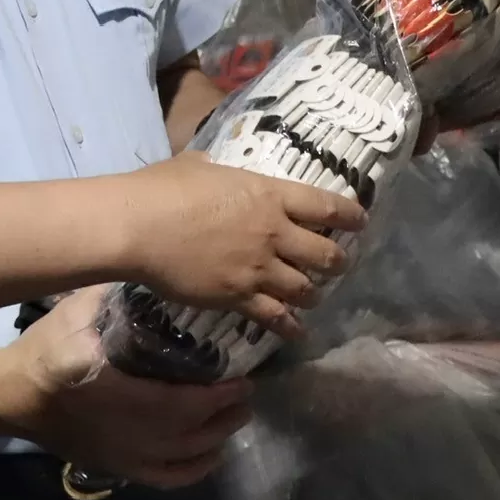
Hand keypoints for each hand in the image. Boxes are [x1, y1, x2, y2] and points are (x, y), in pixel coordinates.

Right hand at [0, 286, 252, 488]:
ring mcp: (123, 457)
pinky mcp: (117, 469)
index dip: (219, 395)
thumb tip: (154, 276)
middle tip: (246, 391)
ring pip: (186, 457)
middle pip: (193, 433)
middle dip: (227, 414)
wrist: (9, 397)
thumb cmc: (43, 351)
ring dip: (218, 438)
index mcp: (117, 394)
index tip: (243, 377)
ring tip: (234, 415)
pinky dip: (196, 468)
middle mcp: (126, 433)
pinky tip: (210, 452)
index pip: (182, 403)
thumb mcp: (74, 313)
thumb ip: (114, 297)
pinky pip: (168, 478)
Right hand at [122, 148, 361, 328]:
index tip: (360, 221)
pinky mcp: (239, 297)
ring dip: (313, 294)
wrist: (139, 227)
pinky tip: (296, 333)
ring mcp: (259, 269)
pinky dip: (290, 327)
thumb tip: (209, 168)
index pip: (324, 206)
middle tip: (338, 264)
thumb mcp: (195, 166)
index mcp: (268, 195)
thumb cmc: (162, 188)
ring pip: (306, 289)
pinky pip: (276, 318)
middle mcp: (274, 233)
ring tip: (312, 296)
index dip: (348, 215)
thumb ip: (214, 170)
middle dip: (337, 262)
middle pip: (325, 254)